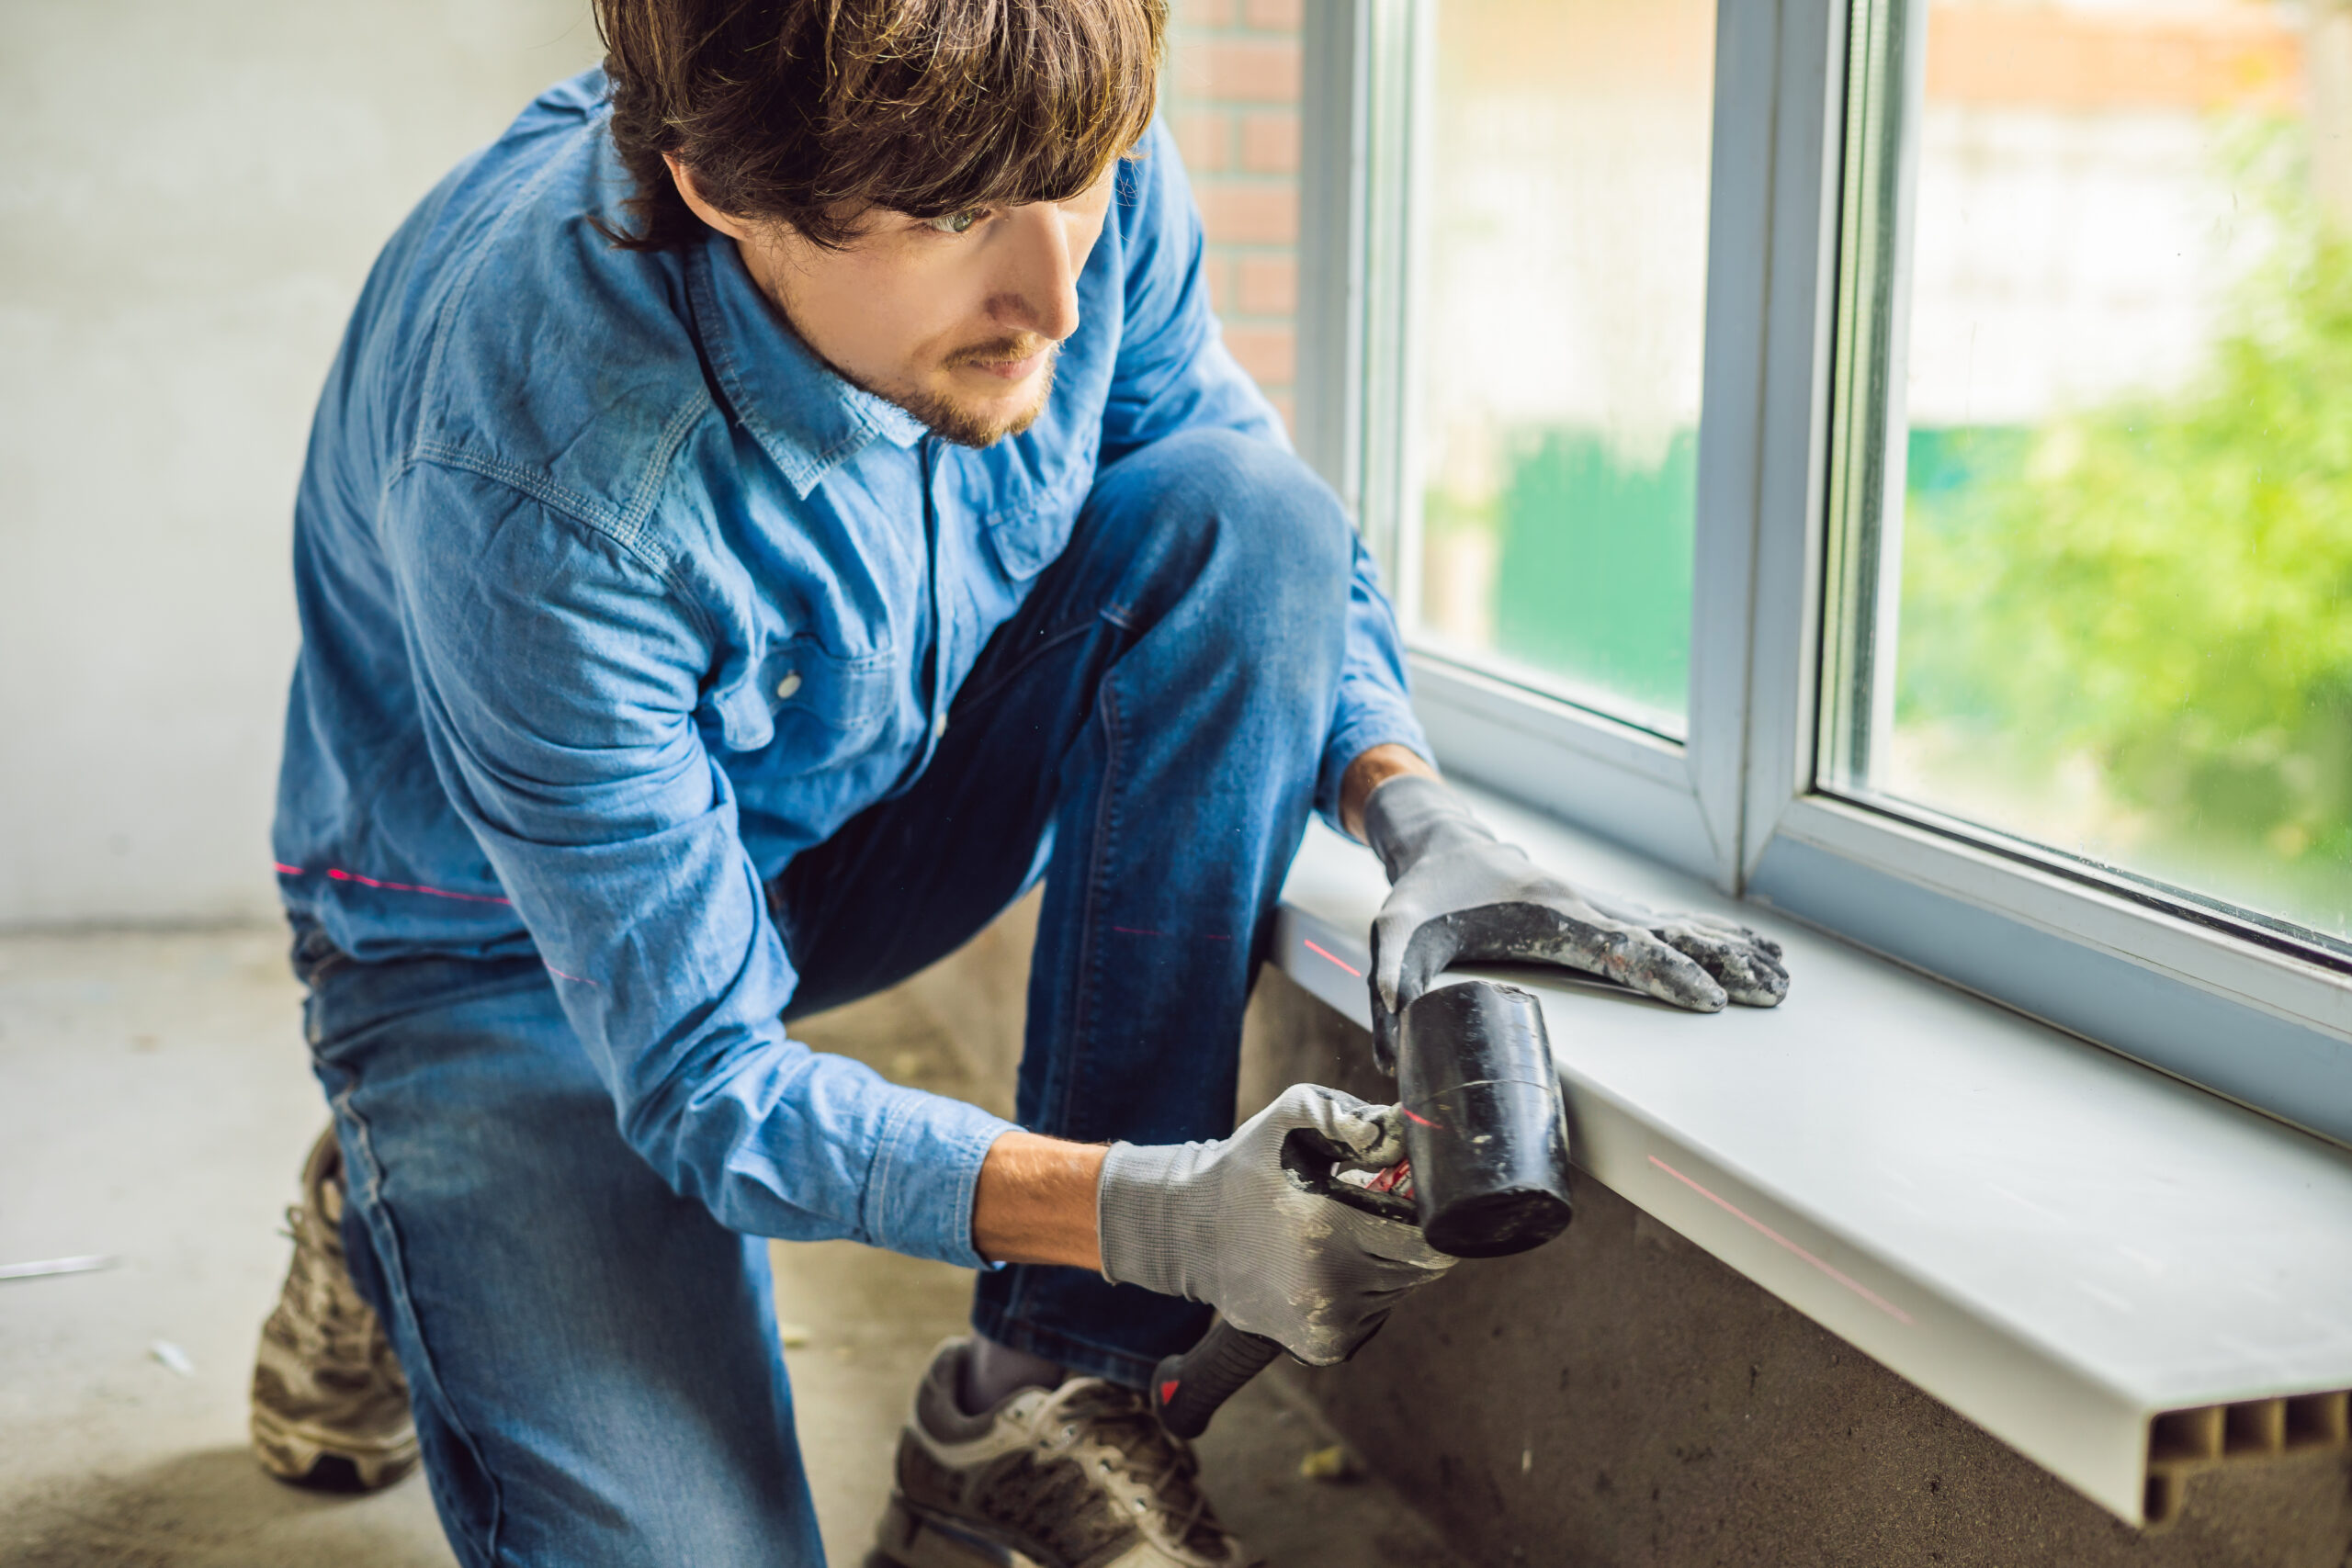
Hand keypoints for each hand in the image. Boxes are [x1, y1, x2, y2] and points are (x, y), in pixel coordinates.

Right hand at [1095, 1084, 1454, 1365]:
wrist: (1190, 1233)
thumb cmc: (1248, 1167)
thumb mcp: (1288, 1117)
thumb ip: (1344, 1113)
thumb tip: (1395, 1136)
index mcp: (1330, 1227)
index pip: (1429, 1239)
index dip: (1429, 1213)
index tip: (1405, 1193)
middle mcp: (1334, 1287)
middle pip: (1421, 1265)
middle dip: (1407, 1234)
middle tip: (1367, 1210)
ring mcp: (1329, 1325)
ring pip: (1399, 1289)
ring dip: (1385, 1262)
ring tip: (1340, 1236)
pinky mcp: (1325, 1348)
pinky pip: (1375, 1314)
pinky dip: (1365, 1291)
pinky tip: (1327, 1267)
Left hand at [1362, 774, 1787, 1063]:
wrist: (1444, 845)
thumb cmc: (1424, 895)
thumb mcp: (1394, 934)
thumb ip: (1388, 984)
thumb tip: (1389, 1049)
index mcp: (1550, 917)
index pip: (1619, 949)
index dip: (1662, 973)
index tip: (1706, 998)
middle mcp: (1587, 908)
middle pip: (1667, 937)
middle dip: (1720, 964)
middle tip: (1772, 992)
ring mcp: (1601, 907)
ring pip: (1678, 928)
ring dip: (1730, 952)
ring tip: (1783, 976)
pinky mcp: (1605, 911)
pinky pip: (1668, 925)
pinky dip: (1713, 938)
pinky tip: (1752, 950)